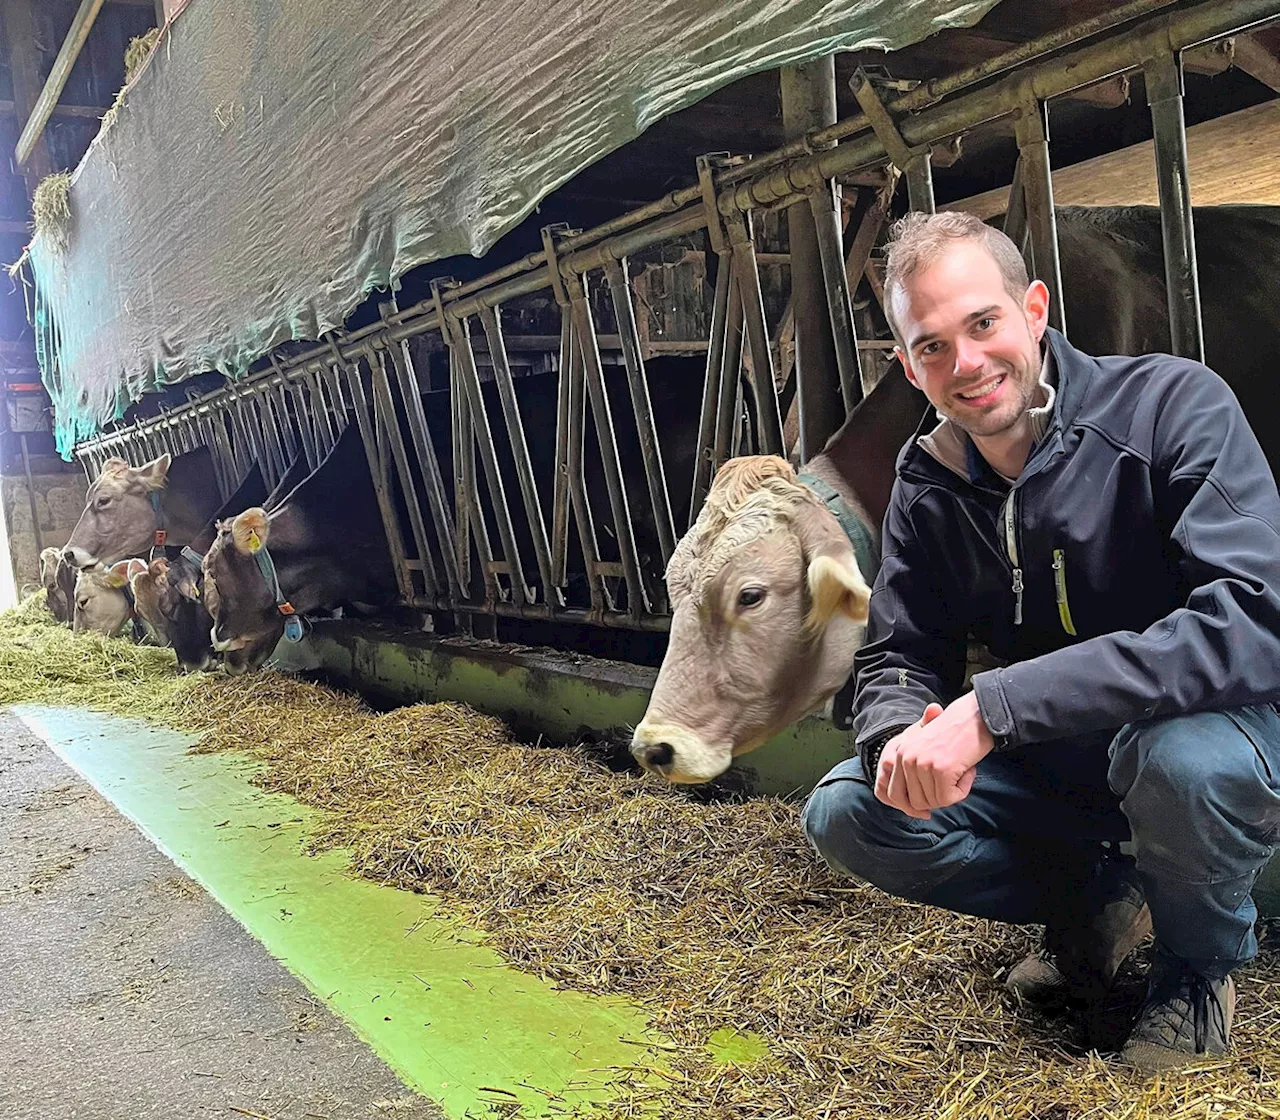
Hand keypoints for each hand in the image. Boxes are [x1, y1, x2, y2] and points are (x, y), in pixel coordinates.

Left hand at [875, 693, 994, 818]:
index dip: (913, 807)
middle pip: (915, 803)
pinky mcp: (940, 769)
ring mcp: (922, 764)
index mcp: (898, 753)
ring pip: (935, 802)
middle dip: (936, 801)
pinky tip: (968, 771)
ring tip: (961, 771)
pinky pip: (950, 798)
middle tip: (952, 785)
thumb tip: (915, 808)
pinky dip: (963, 790)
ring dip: (953, 793)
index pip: (893, 795)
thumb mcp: (924, 750)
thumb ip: (914, 774)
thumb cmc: (955, 734)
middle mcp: (905, 758)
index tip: (928, 810)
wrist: (975, 716)